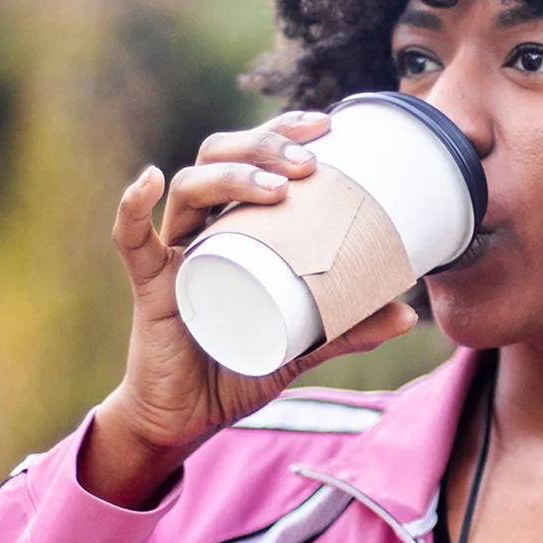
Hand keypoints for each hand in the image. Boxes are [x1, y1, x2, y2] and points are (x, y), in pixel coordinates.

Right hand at [81, 109, 419, 505]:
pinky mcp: (151, 285)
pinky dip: (134, 208)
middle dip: (265, 144)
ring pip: (191, 188)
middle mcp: (204, 227)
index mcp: (238, 226)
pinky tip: (149, 180)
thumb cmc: (240, 367)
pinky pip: (132, 240)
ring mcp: (175, 252)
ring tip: (277, 185)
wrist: (190, 418)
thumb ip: (349, 327)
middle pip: (222, 157)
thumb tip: (410, 313)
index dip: (283, 130)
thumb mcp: (305, 344)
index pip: (254, 157)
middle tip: (310, 162)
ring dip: (232, 174)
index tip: (327, 125)